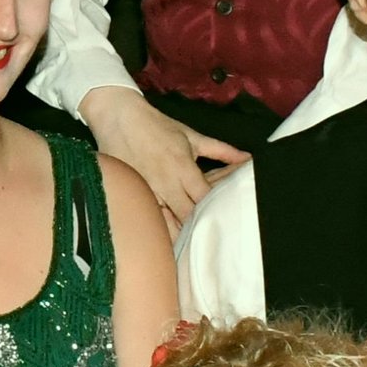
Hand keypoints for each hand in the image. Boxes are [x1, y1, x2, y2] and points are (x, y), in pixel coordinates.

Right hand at [79, 88, 248, 229]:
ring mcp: (147, 192)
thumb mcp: (192, 136)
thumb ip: (221, 151)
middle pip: (186, 216)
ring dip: (176, 235)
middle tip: (209, 238)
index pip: (204, 198)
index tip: (224, 219)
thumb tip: (247, 158)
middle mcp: (165, 184)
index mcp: (183, 168)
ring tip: (188, 248)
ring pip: (164, 224)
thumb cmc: (157, 126)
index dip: (214, 211)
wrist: (119, 118)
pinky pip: (147, 218)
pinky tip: (164, 242)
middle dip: (197, 227)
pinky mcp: (132, 196)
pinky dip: (156, 229)